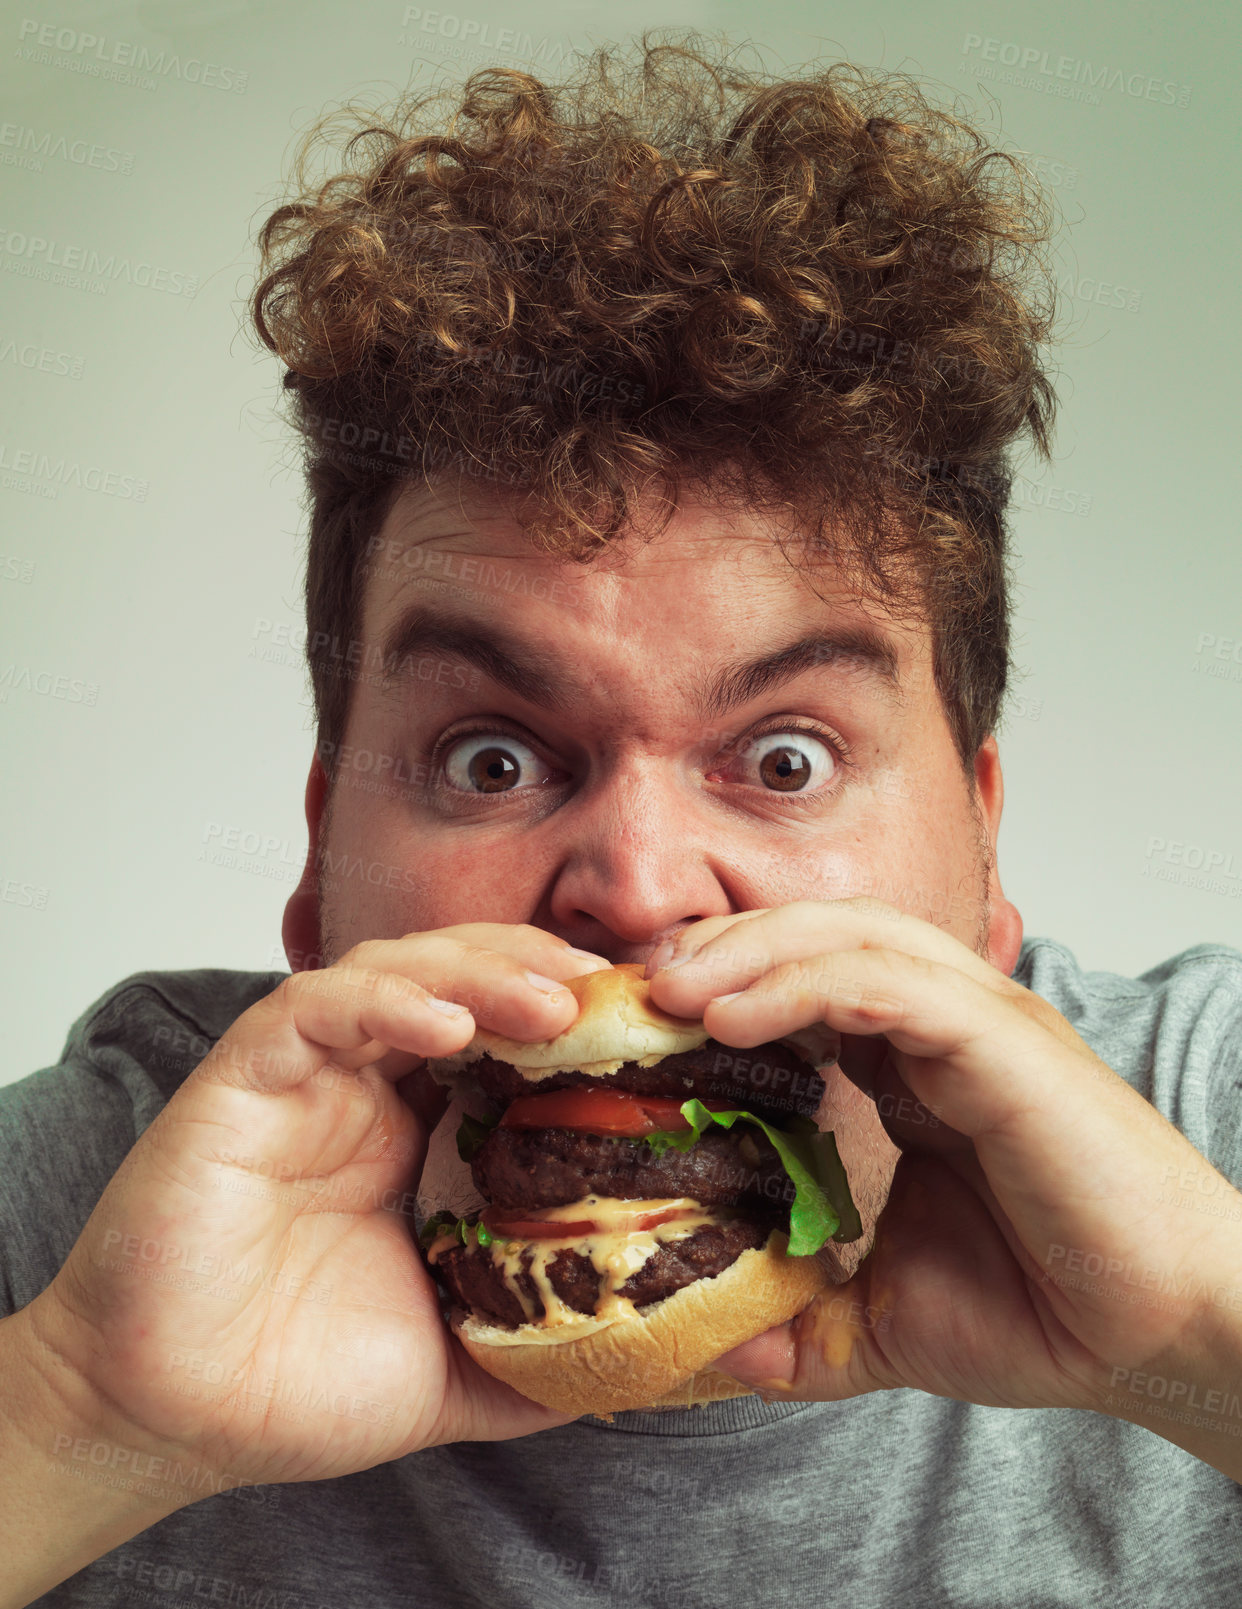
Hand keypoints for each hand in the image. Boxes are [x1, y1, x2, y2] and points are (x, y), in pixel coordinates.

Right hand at [27, 926, 611, 1501]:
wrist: (173, 1422)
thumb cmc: (297, 1384)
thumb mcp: (459, 1365)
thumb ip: (541, 1347)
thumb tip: (644, 1357)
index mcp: (418, 1133)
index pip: (505, 1033)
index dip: (575, 1015)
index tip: (649, 1025)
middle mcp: (366, 1088)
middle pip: (461, 978)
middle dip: (539, 970)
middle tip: (611, 992)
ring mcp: (305, 1078)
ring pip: (395, 972)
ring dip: (478, 970)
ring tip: (552, 999)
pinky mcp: (239, 1083)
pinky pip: (310, 1012)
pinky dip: (378, 1002)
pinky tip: (443, 1022)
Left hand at [645, 900, 1241, 1417]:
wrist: (1162, 1338)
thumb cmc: (1050, 1308)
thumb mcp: (887, 1319)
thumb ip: (805, 1323)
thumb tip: (718, 1351)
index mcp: (914, 1065)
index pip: (802, 983)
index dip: (717, 988)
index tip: (636, 1026)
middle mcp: (944, 1024)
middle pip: (815, 936)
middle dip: (718, 949)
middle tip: (632, 989)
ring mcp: (979, 1024)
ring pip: (848, 938)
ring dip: (748, 952)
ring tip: (667, 991)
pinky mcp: (1005, 1045)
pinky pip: (890, 986)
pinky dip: (805, 986)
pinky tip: (735, 1016)